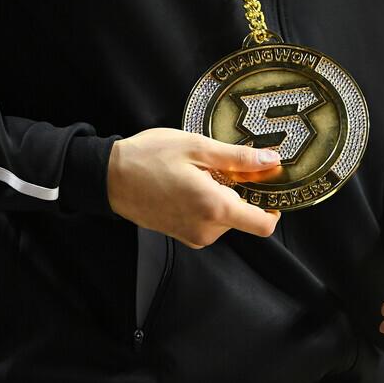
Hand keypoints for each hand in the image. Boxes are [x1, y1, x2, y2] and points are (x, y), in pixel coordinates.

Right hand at [107, 128, 281, 248]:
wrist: (109, 177)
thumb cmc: (149, 157)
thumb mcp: (197, 147)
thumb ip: (238, 158)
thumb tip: (271, 160)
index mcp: (214, 208)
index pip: (263, 225)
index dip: (273, 204)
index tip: (268, 182)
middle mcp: (207, 230)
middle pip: (244, 214)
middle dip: (239, 191)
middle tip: (217, 164)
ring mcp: (193, 235)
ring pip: (226, 216)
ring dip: (220, 195)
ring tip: (195, 172)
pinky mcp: (183, 234)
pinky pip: (208, 220)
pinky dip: (206, 202)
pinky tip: (187, 183)